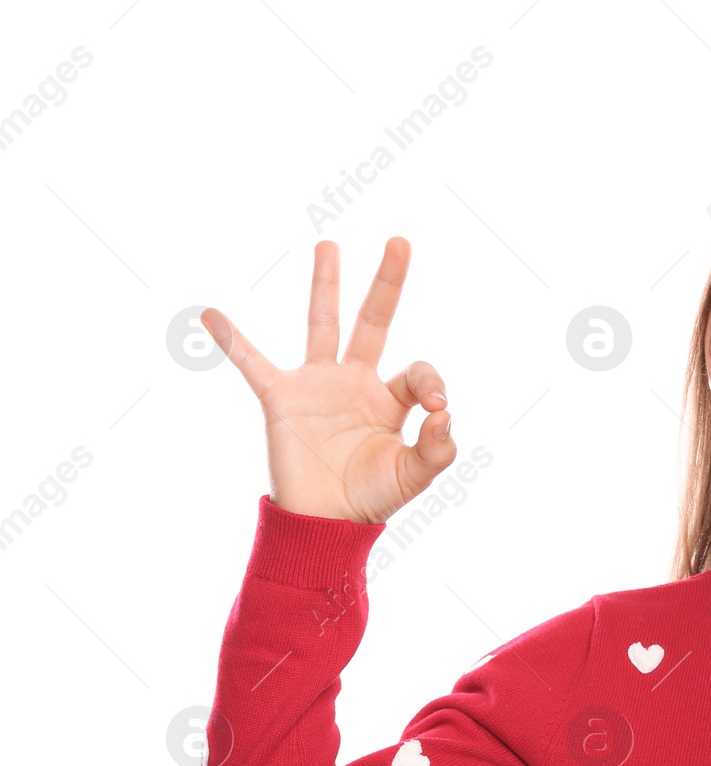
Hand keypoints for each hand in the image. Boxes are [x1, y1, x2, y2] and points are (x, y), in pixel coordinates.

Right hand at [202, 237, 454, 523]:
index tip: (436, 407)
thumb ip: (438, 448)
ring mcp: (317, 386)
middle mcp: (355, 382)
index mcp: (390, 400)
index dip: (431, 383)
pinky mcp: (282, 400)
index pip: (417, 372)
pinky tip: (211, 315)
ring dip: (326, 285)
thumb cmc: (372, 499)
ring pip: (322, 325)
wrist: (326, 523)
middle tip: (400, 241)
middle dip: (387, 284)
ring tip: (329, 245)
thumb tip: (445, 413)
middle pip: (373, 322)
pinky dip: (232, 341)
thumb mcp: (415, 476)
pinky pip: (253, 364)